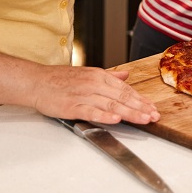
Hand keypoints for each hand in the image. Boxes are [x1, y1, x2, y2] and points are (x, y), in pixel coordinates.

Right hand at [31, 66, 159, 124]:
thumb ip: (109, 76)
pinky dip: (104, 115)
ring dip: (129, 112)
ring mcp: (83, 95)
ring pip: (111, 104)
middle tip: (154, 116)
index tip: (152, 107)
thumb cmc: (60, 79)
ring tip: (143, 119)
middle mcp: (94, 84)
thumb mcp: (87, 73)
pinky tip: (116, 119)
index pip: (125, 88)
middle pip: (122, 96)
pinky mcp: (72, 106)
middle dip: (141, 107)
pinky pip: (91, 111)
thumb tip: (125, 75)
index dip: (140, 99)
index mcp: (99, 76)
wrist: (36, 82)